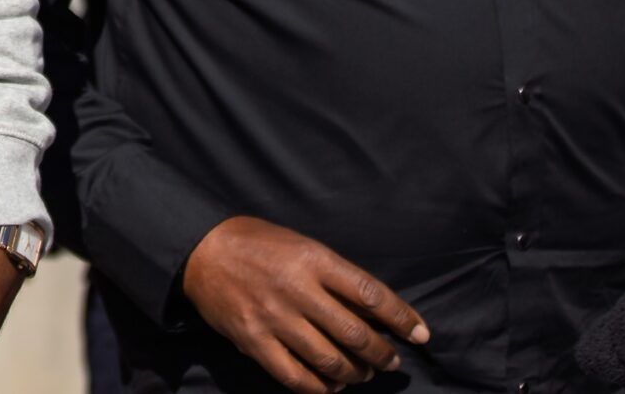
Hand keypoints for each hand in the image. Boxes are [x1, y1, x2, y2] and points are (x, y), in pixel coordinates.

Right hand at [181, 216, 428, 393]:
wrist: (202, 250)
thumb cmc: (259, 245)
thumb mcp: (302, 246)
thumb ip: (335, 278)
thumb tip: (377, 313)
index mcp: (313, 259)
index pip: (370, 293)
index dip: (402, 317)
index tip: (421, 334)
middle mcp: (296, 289)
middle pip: (355, 334)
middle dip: (382, 355)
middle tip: (391, 361)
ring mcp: (274, 318)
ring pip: (330, 361)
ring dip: (355, 374)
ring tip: (362, 374)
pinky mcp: (254, 341)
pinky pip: (296, 377)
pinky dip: (320, 388)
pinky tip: (331, 386)